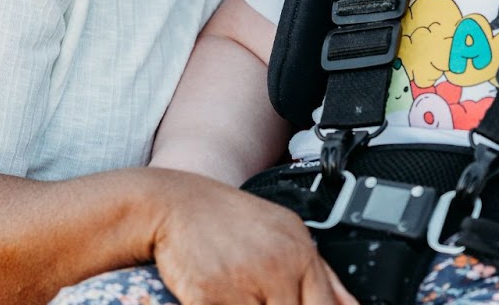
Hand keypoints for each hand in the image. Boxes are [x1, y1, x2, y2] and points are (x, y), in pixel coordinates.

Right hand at [149, 173, 356, 304]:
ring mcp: (243, 283)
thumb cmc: (230, 221)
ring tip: (242, 295)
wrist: (176, 203)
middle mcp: (277, 267)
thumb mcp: (286, 234)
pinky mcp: (207, 296)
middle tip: (261, 299)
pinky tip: (222, 297)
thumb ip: (323, 275)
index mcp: (301, 254)